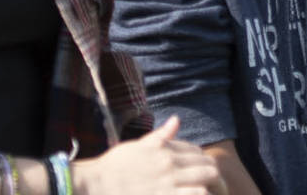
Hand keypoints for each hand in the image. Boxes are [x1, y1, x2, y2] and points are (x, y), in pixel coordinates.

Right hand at [70, 116, 225, 194]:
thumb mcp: (138, 146)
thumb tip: (177, 120)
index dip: (200, 159)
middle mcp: (170, 168)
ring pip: (205, 186)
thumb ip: (160, 136)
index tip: (197, 166)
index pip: (197, 152)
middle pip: (208, 168)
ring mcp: (169, 187)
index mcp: (164, 151)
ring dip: (206, 188)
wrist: (95, 186)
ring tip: (201, 191)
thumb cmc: (114, 166)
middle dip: (211, 173)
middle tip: (206, 181)